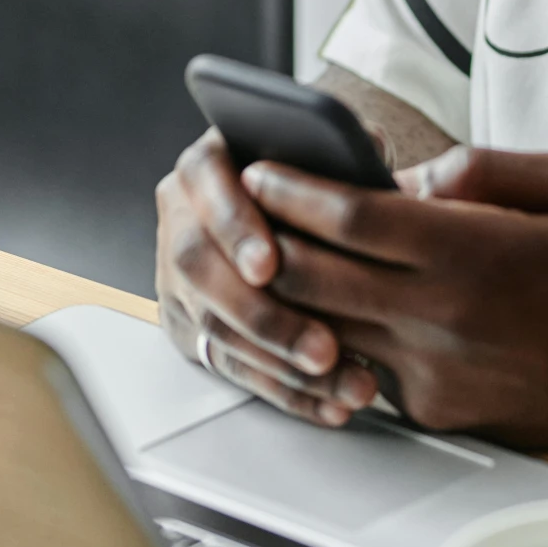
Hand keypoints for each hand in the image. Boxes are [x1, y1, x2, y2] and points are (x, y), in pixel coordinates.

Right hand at [155, 128, 380, 424]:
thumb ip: (338, 145)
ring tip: (345, 380)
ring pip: (219, 328)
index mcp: (208, 164)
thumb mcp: (324, 142)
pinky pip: (234, 369)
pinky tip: (329, 404)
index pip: (206, 188)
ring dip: (284, 363)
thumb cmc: (310, 170)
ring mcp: (181, 280)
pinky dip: (286, 391)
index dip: (236, 229)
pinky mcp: (193, 330)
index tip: (270, 265)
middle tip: (322, 347)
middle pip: (202, 271)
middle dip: (264, 315)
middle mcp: (183, 219)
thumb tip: (367, 154)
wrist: (283, 207)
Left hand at [242, 145, 547, 447]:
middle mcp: (443, 317)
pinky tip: (328, 300)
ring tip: (266, 249)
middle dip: (267, 237)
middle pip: (319, 276)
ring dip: (290, 288)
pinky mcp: (431, 411)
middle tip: (240, 205)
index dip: (296, 190)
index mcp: (475, 252)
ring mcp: (432, 372)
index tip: (262, 167)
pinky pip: (364, 361)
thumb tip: (408, 177)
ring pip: (327, 325)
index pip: (355, 218)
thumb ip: (483, 167)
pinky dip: (338, 330)